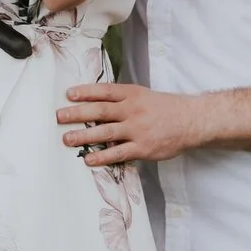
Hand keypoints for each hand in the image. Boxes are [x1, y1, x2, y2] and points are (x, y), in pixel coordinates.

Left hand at [57, 83, 199, 164]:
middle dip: (77, 114)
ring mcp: (137, 129)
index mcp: (132, 94)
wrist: (192, 121)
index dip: (85, 92)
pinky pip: (118, 153)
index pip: (104, 91)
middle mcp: (132, 110)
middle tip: (59, 117)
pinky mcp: (143, 148)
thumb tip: (94, 101)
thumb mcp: (143, 95)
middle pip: (100, 110)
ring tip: (66, 139)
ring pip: (105, 132)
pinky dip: (102, 156)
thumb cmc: (165, 108)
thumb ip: (121, 98)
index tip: (68, 94)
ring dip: (84, 135)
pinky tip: (88, 159)